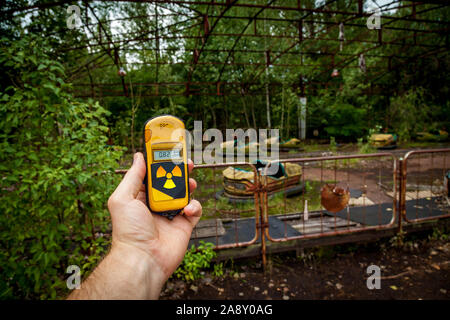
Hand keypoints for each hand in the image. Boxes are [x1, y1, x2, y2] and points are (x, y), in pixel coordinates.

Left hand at [107, 152, 201, 280]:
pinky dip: (194, 206)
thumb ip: (132, 176)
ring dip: (189, 185)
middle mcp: (157, 203)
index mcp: (141, 196)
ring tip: (190, 182)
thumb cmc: (128, 231)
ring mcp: (172, 213)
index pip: (152, 174)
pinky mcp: (185, 224)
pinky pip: (195, 210)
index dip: (161, 162)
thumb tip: (138, 156)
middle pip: (172, 181)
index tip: (169, 151)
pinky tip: (187, 211)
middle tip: (187, 162)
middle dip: (180, 170)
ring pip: (185, 193)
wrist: (144, 259)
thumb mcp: (122, 198)